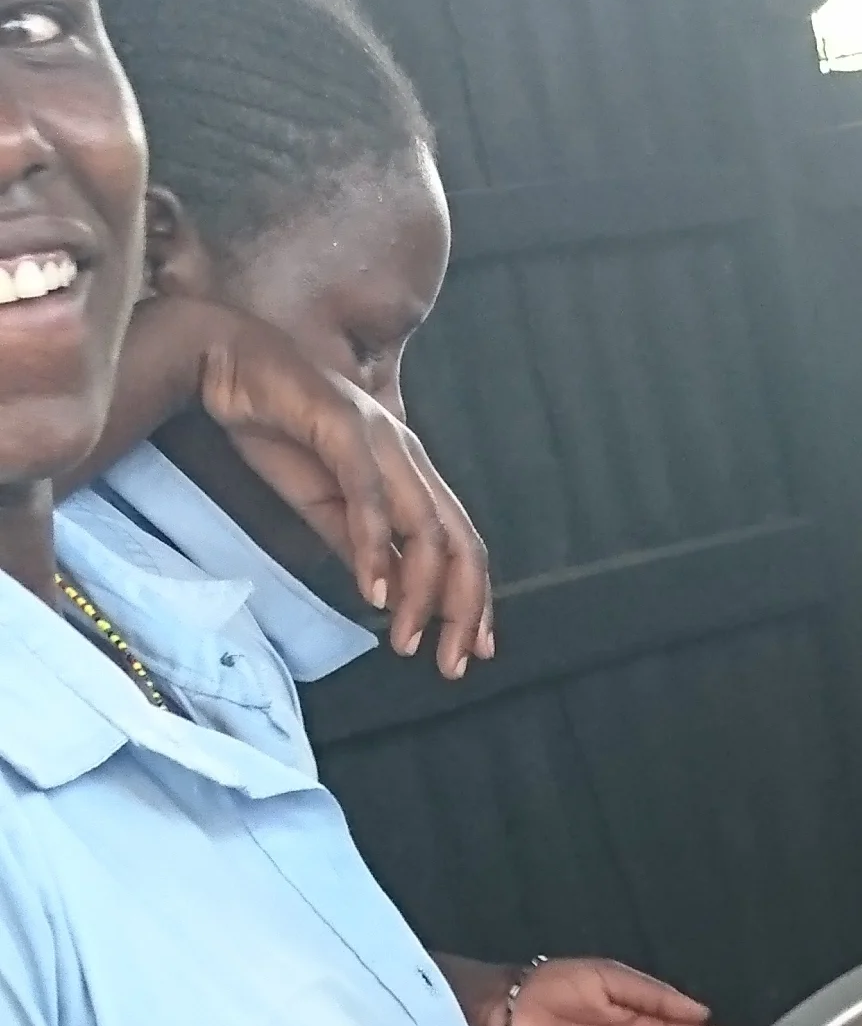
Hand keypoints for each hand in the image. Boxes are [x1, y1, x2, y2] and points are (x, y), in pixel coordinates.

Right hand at [145, 296, 492, 678]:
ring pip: (424, 526)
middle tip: (453, 663)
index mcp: (410, 474)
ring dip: (419, 591)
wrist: (223, 361)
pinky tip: (371, 592)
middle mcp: (408, 457)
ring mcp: (379, 440)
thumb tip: (390, 595)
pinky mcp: (342, 427)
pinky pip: (370, 497)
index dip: (473, 598)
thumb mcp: (323, 505)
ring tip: (405, 639)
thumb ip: (359, 545)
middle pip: (459, 541)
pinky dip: (374, 547)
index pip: (460, 543)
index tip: (473, 650)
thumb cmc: (276, 429)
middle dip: (463, 608)